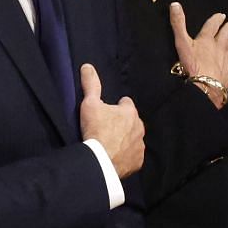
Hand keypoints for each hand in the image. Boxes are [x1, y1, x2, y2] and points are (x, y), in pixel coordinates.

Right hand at [79, 62, 143, 176]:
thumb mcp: (89, 104)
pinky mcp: (138, 161)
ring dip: (125, 139)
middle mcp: (139, 127)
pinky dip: (126, 155)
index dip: (116, 107)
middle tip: (106, 129)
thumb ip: (91, 84)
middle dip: (122, 124)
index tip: (106, 113)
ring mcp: (140, 146)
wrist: (99, 161)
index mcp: (130, 112)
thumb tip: (87, 66)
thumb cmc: (95, 130)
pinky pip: (133, 156)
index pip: (126, 103)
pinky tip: (115, 156)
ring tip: (110, 144)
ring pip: (133, 138)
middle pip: (131, 121)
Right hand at [169, 1, 227, 108]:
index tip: (222, 15)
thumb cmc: (192, 65)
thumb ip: (178, 24)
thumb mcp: (181, 43)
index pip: (213, 26)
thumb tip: (175, 4)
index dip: (217, 20)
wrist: (205, 86)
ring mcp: (227, 60)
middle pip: (226, 35)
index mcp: (207, 40)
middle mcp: (220, 47)